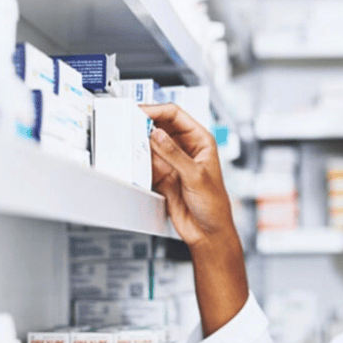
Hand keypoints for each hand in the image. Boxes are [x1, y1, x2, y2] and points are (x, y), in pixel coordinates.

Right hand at [141, 104, 233, 249]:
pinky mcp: (161, 174)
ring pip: (150, 143)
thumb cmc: (214, 204)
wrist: (207, 231)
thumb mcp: (195, 176)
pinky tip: (132, 158)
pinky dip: (137, 159)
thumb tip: (156, 134)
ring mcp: (172, 161)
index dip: (157, 110)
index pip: (176, 115)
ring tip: (128, 140)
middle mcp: (186, 148)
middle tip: (128, 123)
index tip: (140, 112)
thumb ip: (174, 154)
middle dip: (145, 123)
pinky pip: (145, 161)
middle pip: (160, 126)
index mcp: (201, 141)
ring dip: (139, 141)